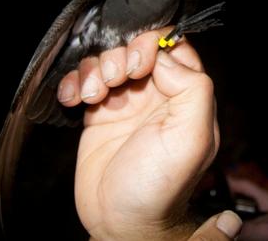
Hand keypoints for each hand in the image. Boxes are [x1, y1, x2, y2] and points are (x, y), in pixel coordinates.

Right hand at [58, 28, 236, 239]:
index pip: (176, 48)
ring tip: (94, 96)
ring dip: (96, 70)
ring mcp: (126, 102)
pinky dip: (75, 82)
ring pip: (109, 60)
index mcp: (185, 96)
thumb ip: (193, 89)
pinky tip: (75, 99)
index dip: (155, 45)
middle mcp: (157, 94)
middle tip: (116, 80)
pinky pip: (85, 80)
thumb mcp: (192, 138)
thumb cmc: (160, 186)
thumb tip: (166, 57)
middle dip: (122, 56)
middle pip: (137, 49)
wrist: (121, 222)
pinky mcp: (99, 113)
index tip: (141, 63)